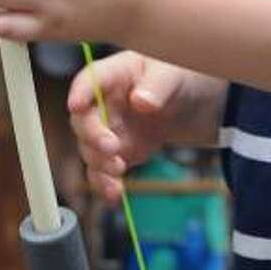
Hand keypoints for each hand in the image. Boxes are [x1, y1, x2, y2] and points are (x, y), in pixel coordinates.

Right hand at [67, 50, 198, 203]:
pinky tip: (114, 194)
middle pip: (83, 121)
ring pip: (90, 151)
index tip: (75, 106)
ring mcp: (109, 130)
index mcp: (114, 75)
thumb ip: (158, 86)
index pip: (88, 81)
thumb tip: (141, 101)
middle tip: (112, 148)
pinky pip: (104, 172)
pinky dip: (106, 184)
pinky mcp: (118, 154)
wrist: (195, 104)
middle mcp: (104, 104)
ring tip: (119, 169)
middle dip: (92, 137)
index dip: (79, 93)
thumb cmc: (180, 77)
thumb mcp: (174, 75)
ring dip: (99, 164)